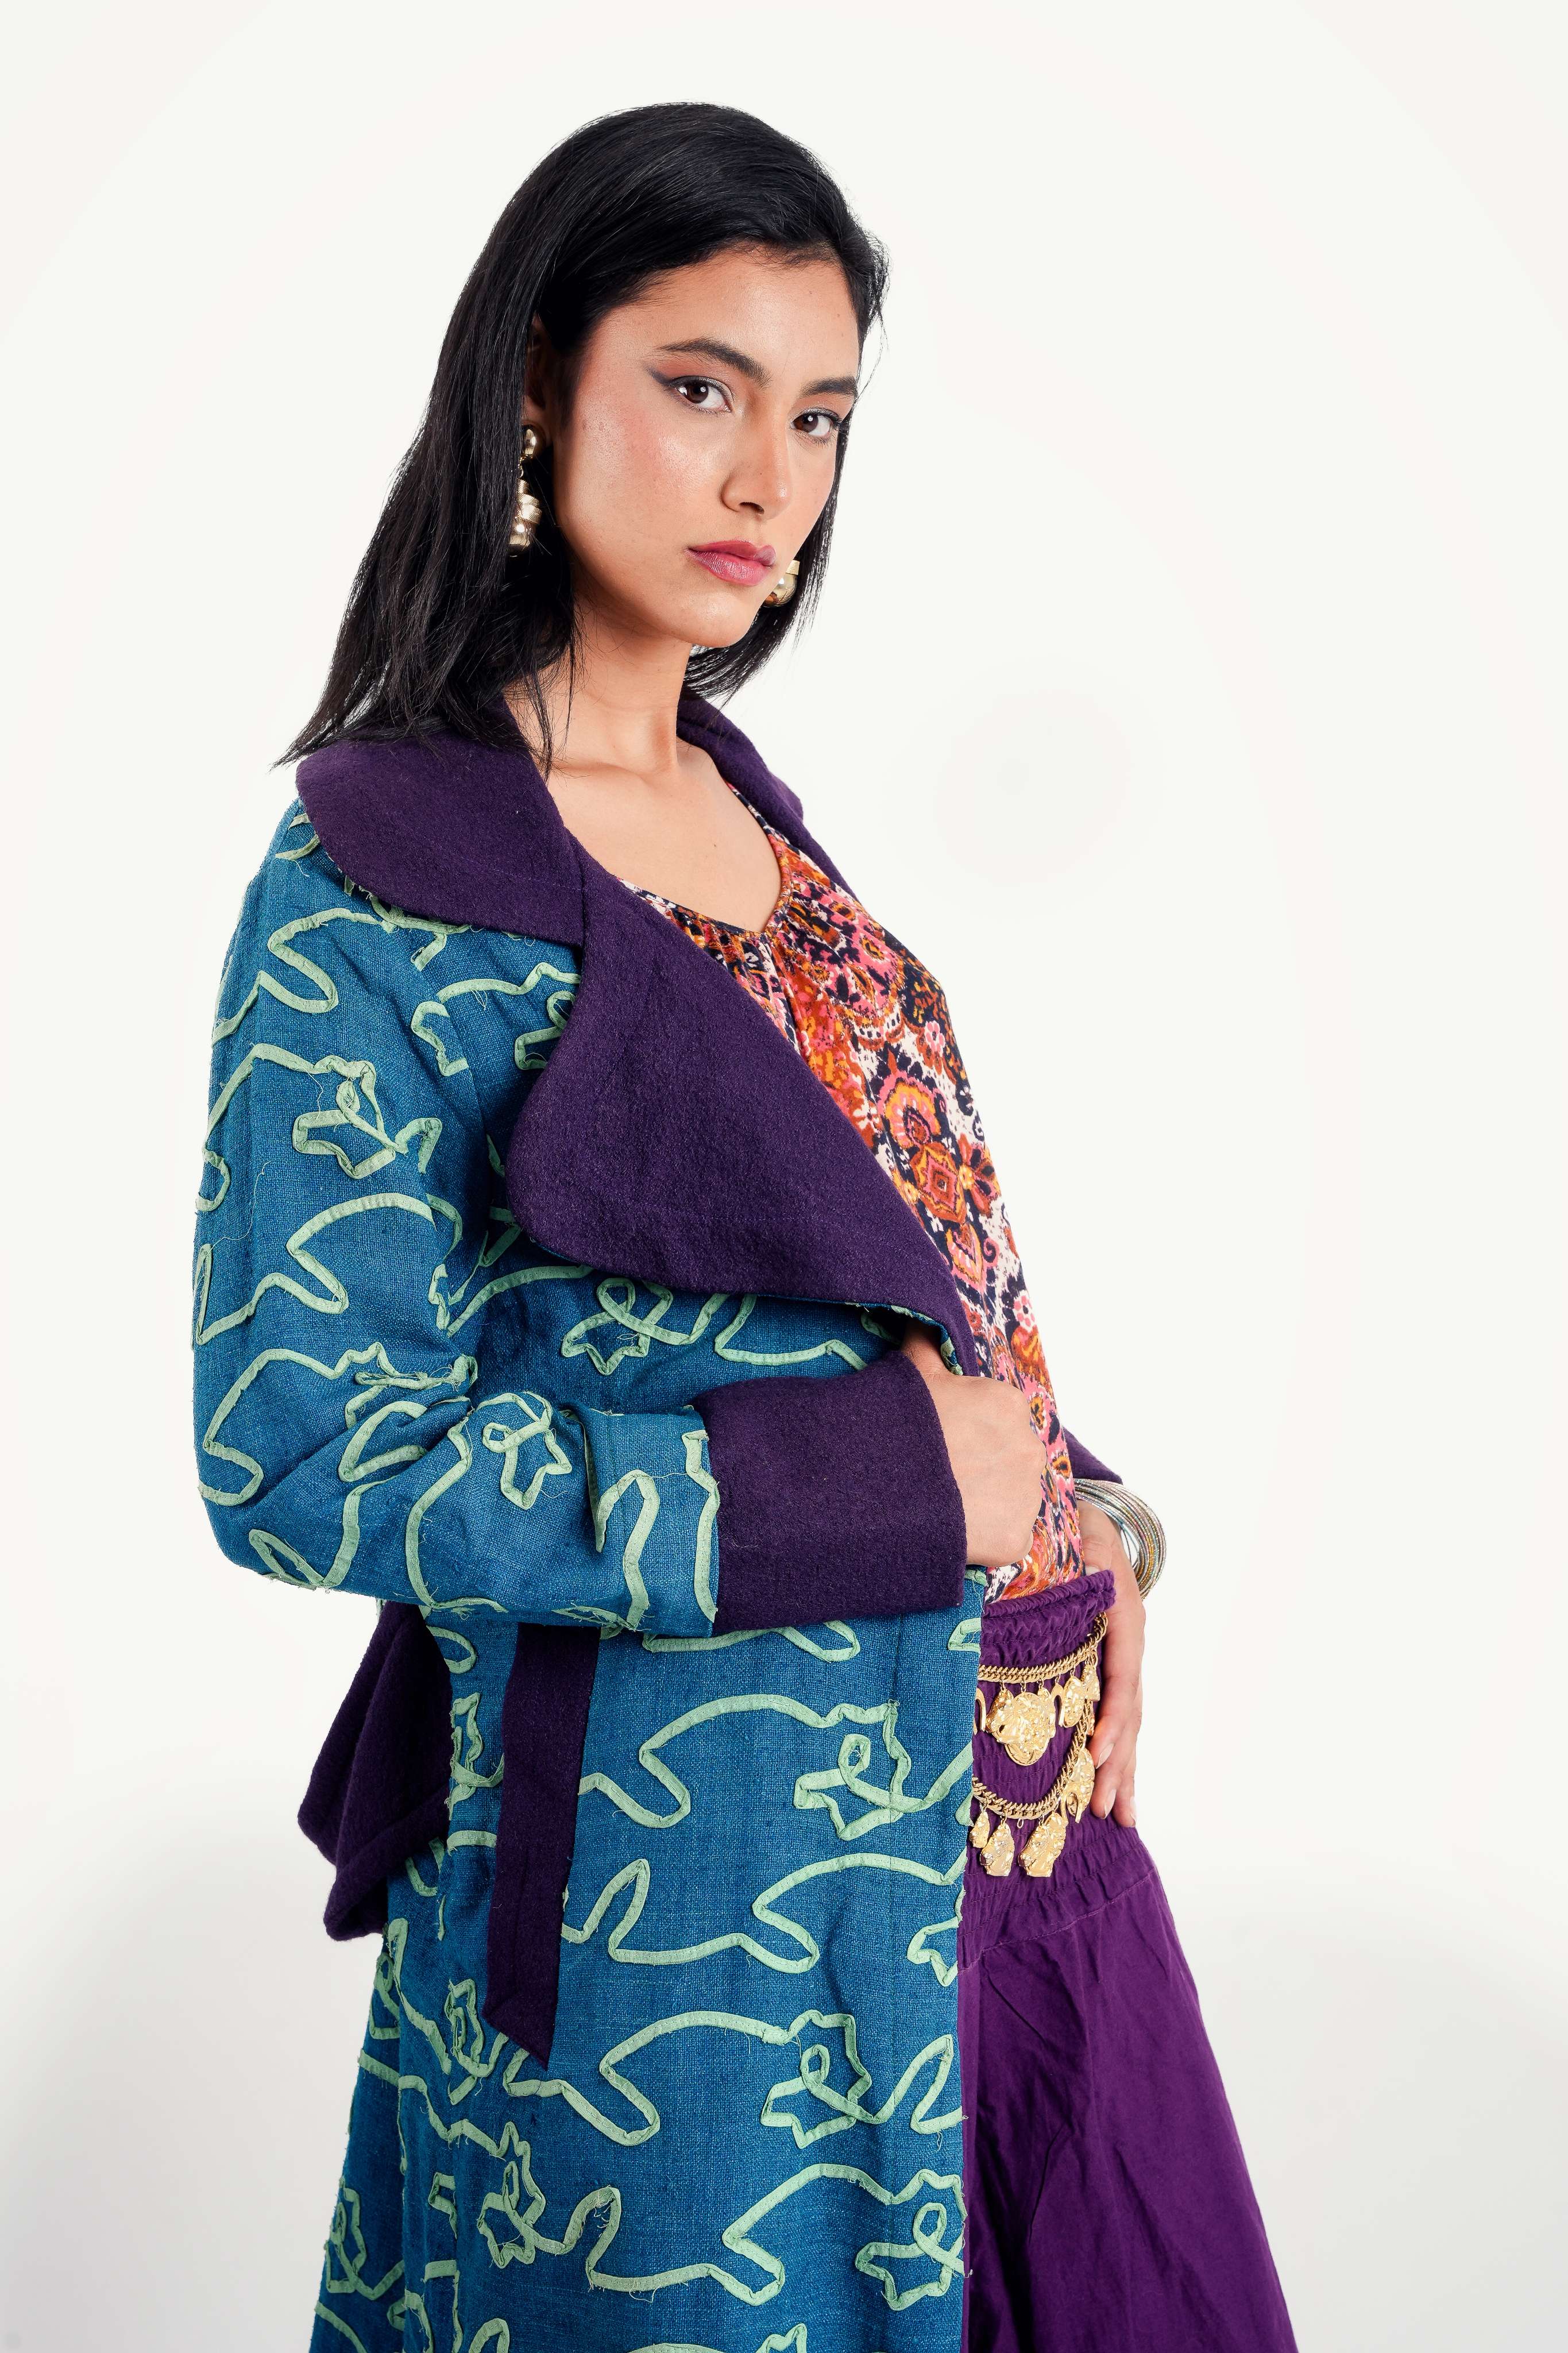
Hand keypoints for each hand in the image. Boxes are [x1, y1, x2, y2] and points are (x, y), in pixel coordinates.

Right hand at [898, 1324, 1045, 1567]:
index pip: (1002, 1419)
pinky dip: (987, 1541)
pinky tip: (955, 1531)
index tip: (947, 1443)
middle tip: (947, 1477)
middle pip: (1012, 1460)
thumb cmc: (900, 1423)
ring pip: (1013, 1500)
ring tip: (947, 1506)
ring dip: (988, 1505)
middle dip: (986, 1468)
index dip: (974, 1433)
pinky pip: (1008, 1540)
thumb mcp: (913, 1373)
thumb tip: (922, 1320)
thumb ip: (926, 1344)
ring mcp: (1026, 1495)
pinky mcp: (1016, 1538)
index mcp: (1009, 1404)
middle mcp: (1029, 1447)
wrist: (883, 1486)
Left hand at [1078, 1496, 1144, 1826]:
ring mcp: (1124, 1661)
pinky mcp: (1112, 1671)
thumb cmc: (1075, 1531)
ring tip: (1119, 1816)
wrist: (1093, 1520)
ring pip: (1129, 1723)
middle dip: (1119, 1761)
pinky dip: (1118, 1755)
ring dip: (1123, 1770)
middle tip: (1108, 1808)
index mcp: (1122, 1616)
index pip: (1122, 1674)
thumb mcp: (1072, 1538)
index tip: (1096, 1751)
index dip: (1112, 1715)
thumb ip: (1058, 1561)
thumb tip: (1012, 1576)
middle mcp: (1129, 1645)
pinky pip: (1119, 1718)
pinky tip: (1114, 1793)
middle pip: (1129, 1711)